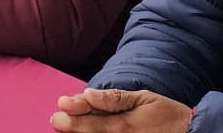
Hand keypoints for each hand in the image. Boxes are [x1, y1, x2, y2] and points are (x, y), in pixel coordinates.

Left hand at [51, 89, 191, 132]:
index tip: (60, 105)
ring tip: (68, 129)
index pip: (90, 122)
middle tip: (56, 121)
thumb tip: (88, 94)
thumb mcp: (143, 98)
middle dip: (70, 128)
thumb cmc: (167, 115)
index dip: (72, 115)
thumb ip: (115, 99)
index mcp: (123, 126)